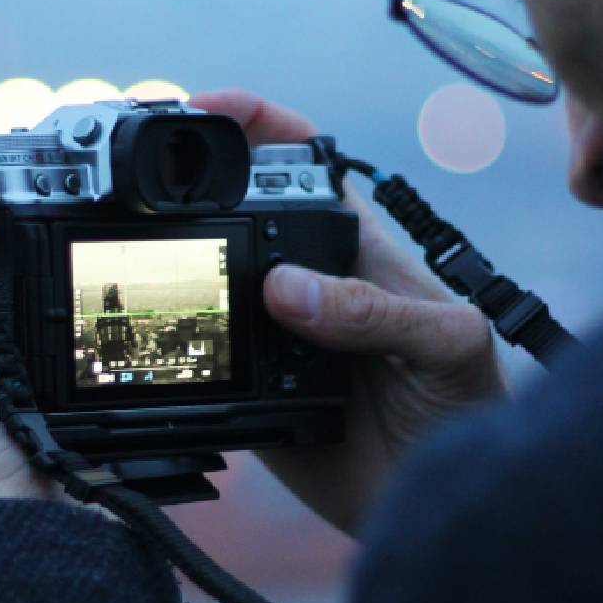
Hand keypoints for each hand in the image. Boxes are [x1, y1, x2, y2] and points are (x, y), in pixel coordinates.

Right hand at [191, 89, 506, 533]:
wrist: (437, 494)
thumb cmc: (464, 405)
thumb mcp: (446, 345)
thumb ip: (381, 312)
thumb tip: (288, 291)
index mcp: (356, 245)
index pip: (304, 161)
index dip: (259, 124)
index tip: (211, 108)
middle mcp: (308, 278)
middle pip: (240, 213)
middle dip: (194, 188)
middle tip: (151, 184)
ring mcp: (274, 330)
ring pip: (211, 279)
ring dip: (176, 263)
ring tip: (138, 253)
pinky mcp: (249, 385)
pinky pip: (203, 354)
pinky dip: (174, 343)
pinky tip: (153, 338)